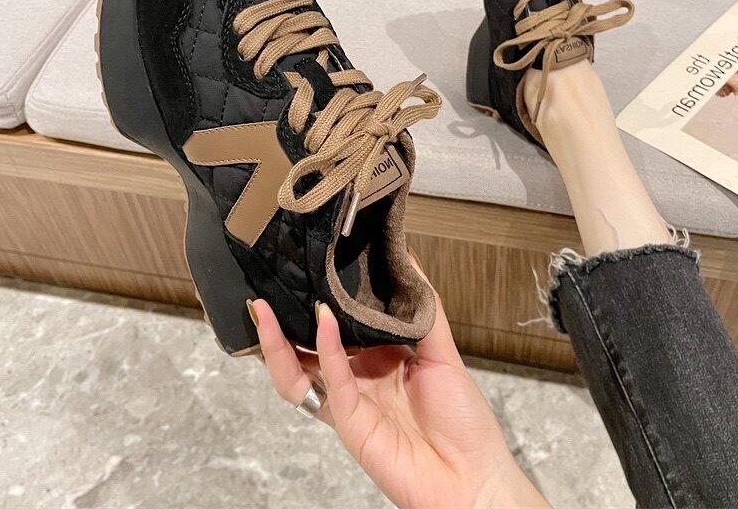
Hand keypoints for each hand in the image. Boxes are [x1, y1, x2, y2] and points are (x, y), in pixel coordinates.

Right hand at [251, 264, 548, 508]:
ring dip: (277, 342)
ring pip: (300, 370)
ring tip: (264, 309)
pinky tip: (323, 323)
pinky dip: (323, 350)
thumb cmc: (465, 422)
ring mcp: (350, 401)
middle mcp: (359, 377)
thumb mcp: (444, 352)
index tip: (313, 266)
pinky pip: (329, 381)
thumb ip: (425, 308)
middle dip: (284, 320)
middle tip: (270, 285)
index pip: (339, 324)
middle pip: (308, 347)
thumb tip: (409, 259)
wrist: (473, 478)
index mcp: (379, 358)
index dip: (323, 300)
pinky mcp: (349, 422)